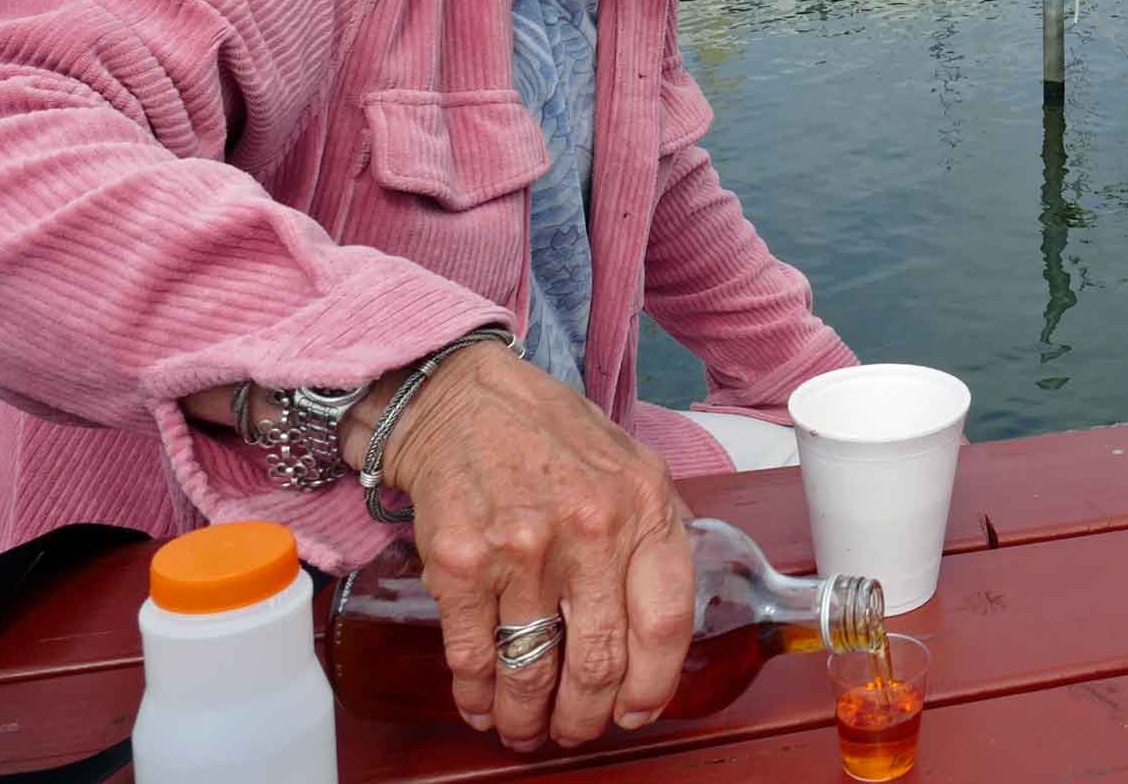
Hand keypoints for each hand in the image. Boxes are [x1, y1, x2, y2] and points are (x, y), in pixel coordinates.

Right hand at [379, 341, 695, 750]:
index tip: (640, 710)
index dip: (655, 685)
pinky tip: (484, 705)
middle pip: (600, 662)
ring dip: (530, 717)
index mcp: (645, 508)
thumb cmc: (554, 439)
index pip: (666, 623)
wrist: (464, 399)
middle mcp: (590, 530)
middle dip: (587, 716)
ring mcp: (523, 550)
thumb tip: (662, 633)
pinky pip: (474, 657)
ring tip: (528, 728)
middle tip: (577, 728)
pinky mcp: (460, 564)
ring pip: (534, 671)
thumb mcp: (634, 470)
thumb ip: (655, 540)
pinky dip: (478, 696)